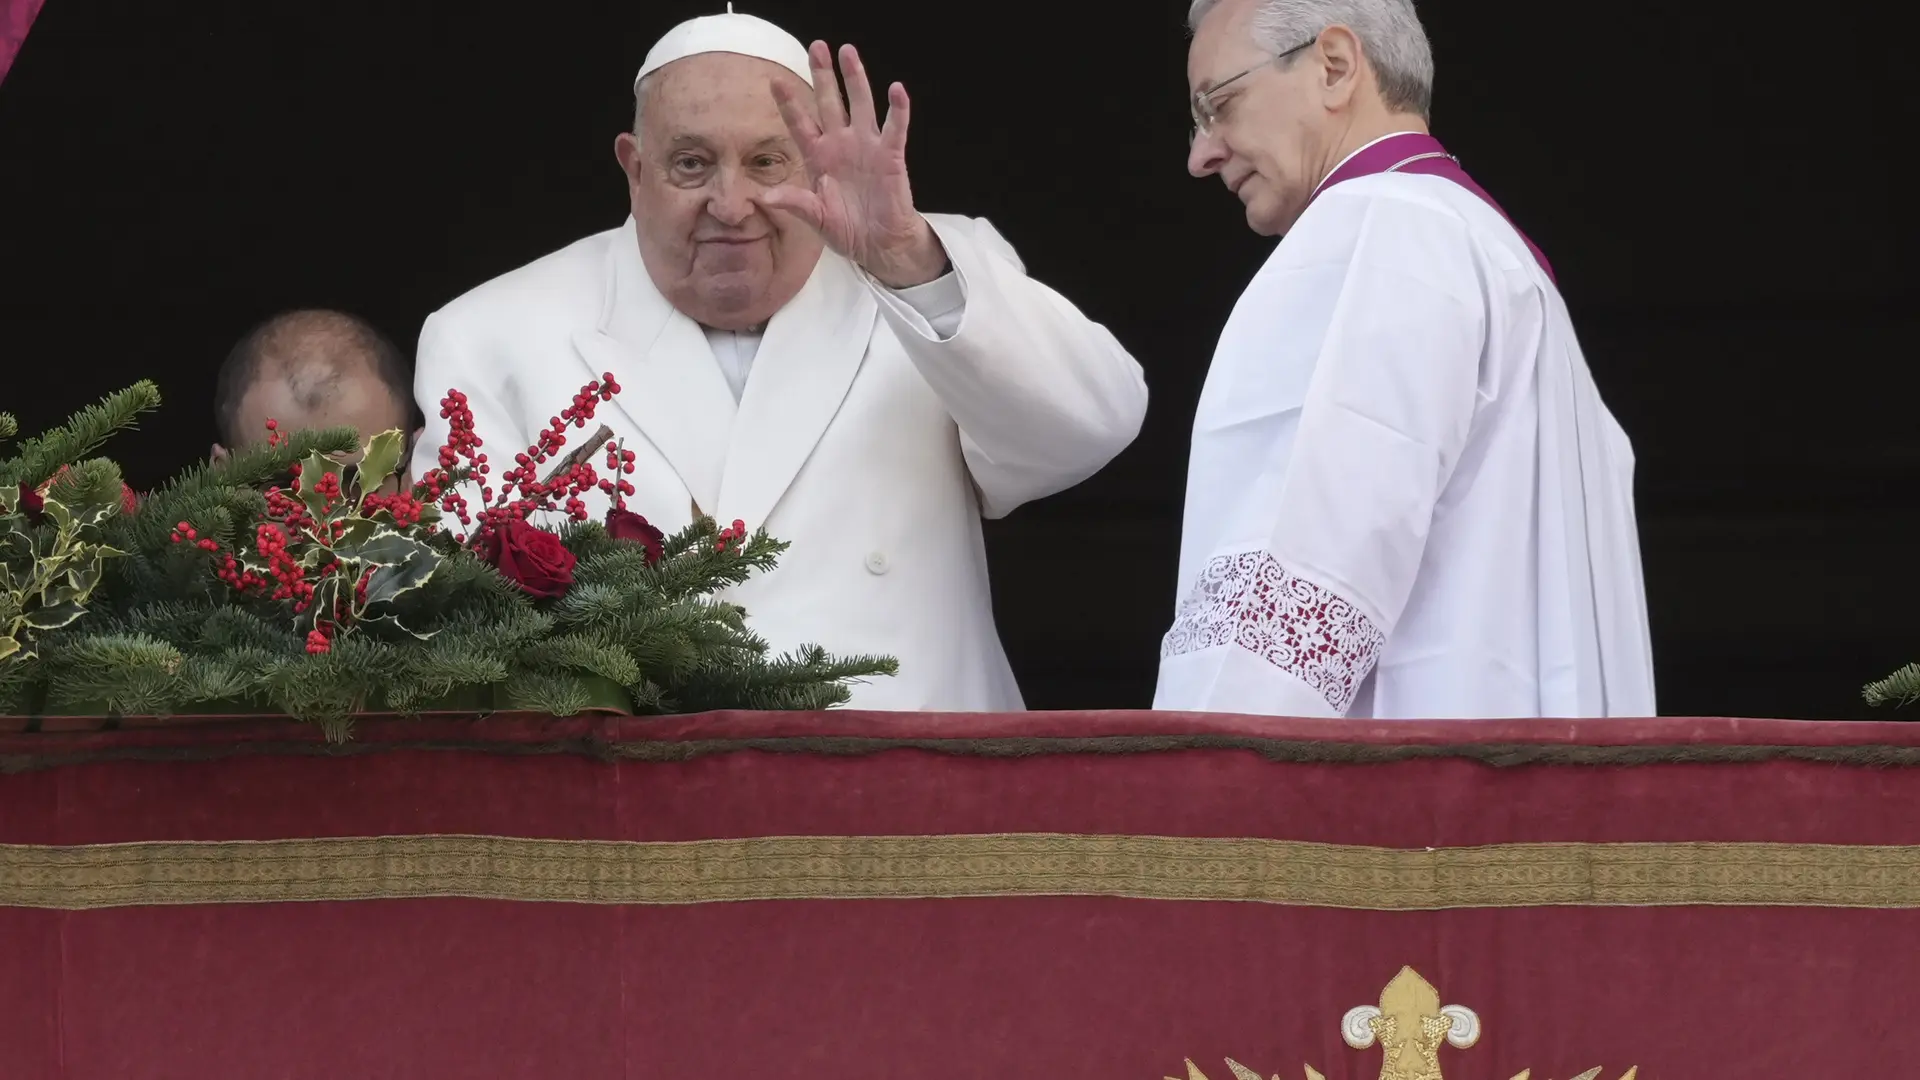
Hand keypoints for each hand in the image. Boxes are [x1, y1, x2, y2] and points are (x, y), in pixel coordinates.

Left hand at [760, 42, 948, 288]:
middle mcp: (841, 144)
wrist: (878, 245)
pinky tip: (896, 90)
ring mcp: (866, 147)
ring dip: (855, 79)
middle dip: (823, 75)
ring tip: (849, 52)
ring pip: (860, 105)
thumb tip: (766, 196)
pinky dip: (897, 109)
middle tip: (817, 47)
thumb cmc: (846, 229)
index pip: (800, 124)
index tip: (775, 81)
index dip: (789, 103)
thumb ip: (795, 203)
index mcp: (818, 157)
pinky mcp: (890, 156)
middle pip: (829, 103)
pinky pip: (895, 128)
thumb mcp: (816, 218)